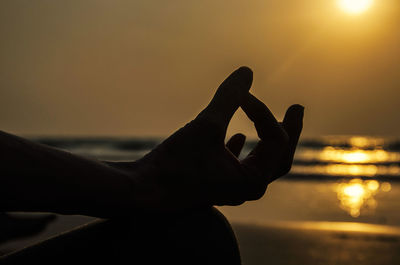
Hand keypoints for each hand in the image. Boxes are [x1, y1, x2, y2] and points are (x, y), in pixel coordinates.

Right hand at [129, 67, 302, 210]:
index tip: (242, 96)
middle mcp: (247, 188)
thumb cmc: (175, 164)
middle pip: (279, 156)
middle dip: (288, 130)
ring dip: (267, 140)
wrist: (143, 191)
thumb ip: (229, 97)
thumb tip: (247, 70)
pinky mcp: (215, 182)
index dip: (262, 111)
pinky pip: (238, 166)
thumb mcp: (206, 126)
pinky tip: (238, 138)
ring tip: (278, 122)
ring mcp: (232, 188)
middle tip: (297, 108)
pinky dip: (242, 150)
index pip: (274, 139)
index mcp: (253, 180)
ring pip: (260, 161)